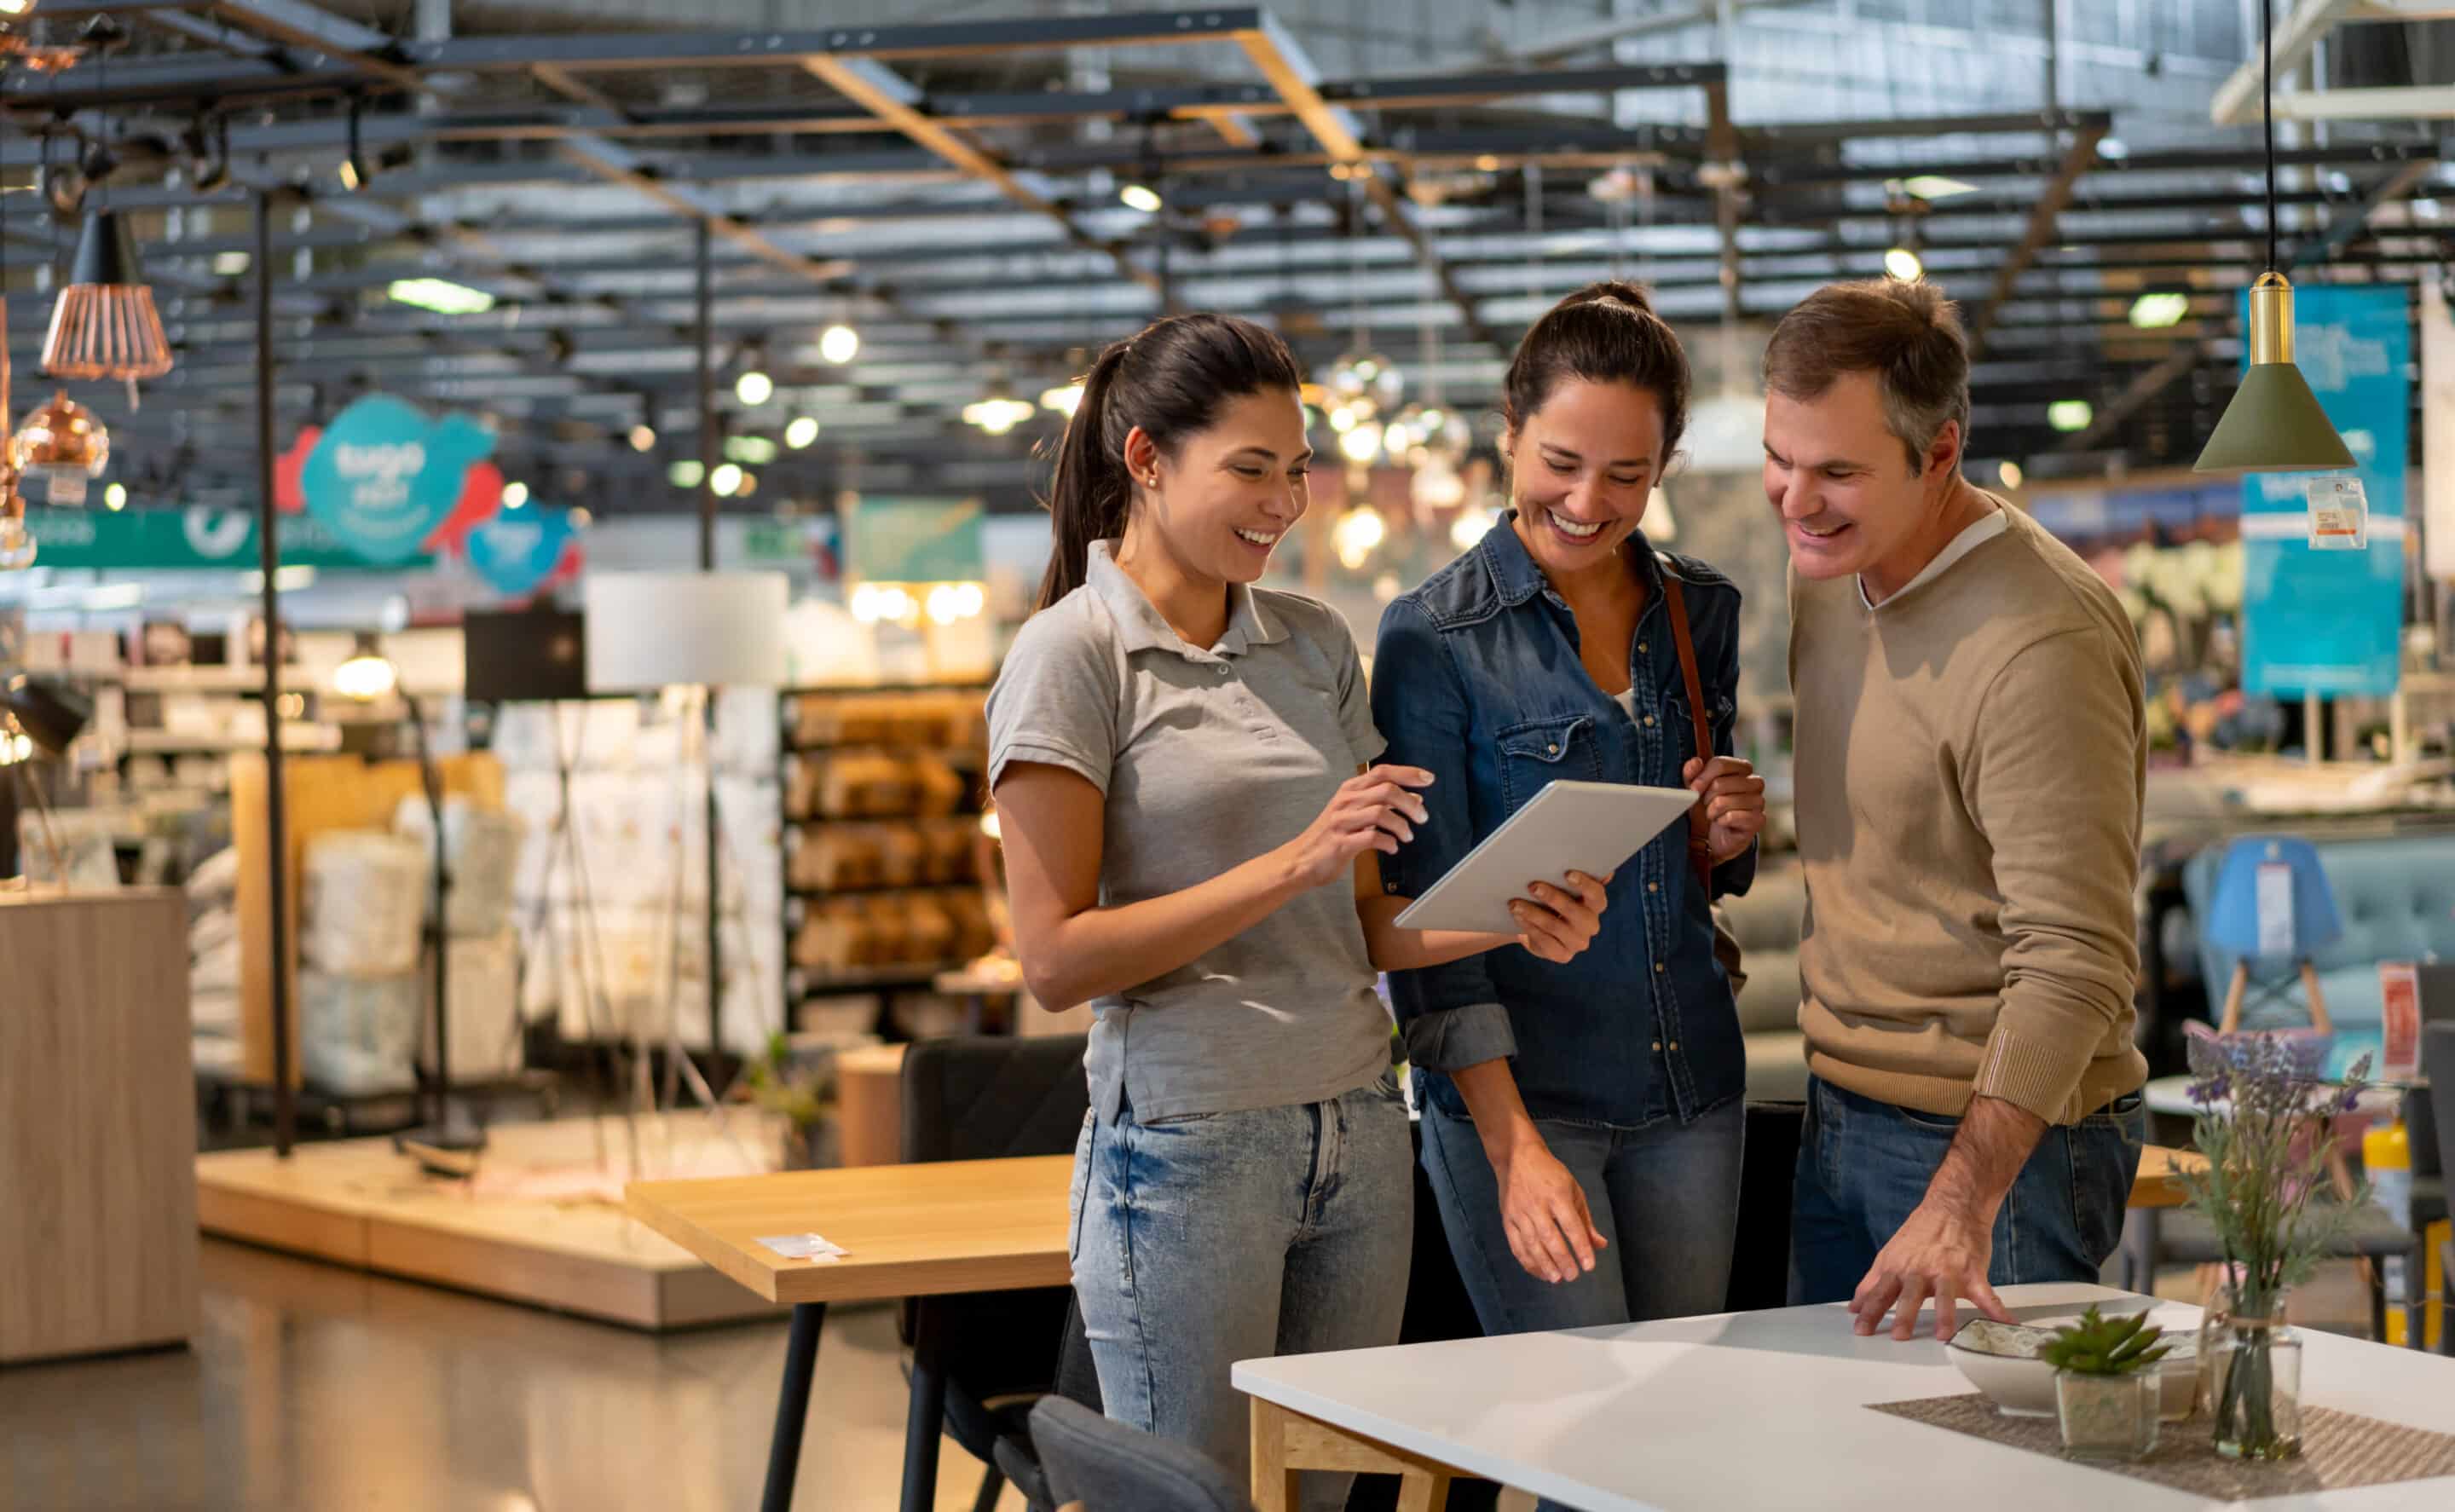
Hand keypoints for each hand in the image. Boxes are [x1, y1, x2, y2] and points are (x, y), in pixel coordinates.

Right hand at [1280, 765, 1432, 889]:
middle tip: (1423, 818)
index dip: (1408, 773)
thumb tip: (1416, 799)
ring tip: (1408, 837)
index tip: (1429, 779)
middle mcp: (1345, 800)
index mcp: (1349, 790)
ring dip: (1402, 825)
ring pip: (1381, 812)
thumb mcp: (1356, 814)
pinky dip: (1388, 842)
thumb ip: (1383, 805)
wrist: (1300, 861)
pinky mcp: (1341, 843)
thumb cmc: (1331, 837)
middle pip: (1386, 790)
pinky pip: (1372, 837)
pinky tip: (1392, 848)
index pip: (1382, 772)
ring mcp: (1342, 821)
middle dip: (1410, 802)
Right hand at [1490, 1139, 1605, 1284]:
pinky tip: (1539, 1271)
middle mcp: (1537, 1204)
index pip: (1571, 1226)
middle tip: (1573, 1276)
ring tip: (1557, 1279)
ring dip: (1544, 1264)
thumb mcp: (1573, 1190)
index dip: (1581, 1247)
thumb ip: (1585, 1220)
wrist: (1517, 1157)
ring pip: (1532, 1244)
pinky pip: (1516, 1245)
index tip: (1589, 1266)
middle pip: (1550, 1238)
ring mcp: (1519, 1212)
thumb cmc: (1550, 1174)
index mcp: (1557, 1194)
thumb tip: (1600, 1245)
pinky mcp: (1508, 1219)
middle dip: (1563, 1260)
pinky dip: (1527, 1261)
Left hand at [1510, 870, 1610, 963]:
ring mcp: (1578, 943)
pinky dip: (1529, 927)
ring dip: (1533, 913)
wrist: (1540, 928)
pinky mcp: (1562, 955)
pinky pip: (1545, 941)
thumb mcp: (1563, 888)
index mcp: (1596, 905)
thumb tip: (1601, 868)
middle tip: (1532, 886)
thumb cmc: (1554, 901)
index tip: (1567, 873)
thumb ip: (1575, 875)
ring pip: (1555, 927)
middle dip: (1553, 898)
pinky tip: (1518, 917)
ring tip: (1515, 904)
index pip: (1597, 894)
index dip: (1584, 884)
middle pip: (1576, 912)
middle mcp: (1591, 925)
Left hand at [1683, 756, 1766, 864]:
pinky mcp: (1758, 820)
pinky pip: (1733, 816)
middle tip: (1706, 804)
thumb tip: (1695, 762)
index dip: (1703, 777)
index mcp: (1742, 769)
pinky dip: (1721, 821)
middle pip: (1721, 783)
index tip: (1693, 789)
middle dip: (1706, 796)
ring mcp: (1759, 801)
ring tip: (1713, 814)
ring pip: (1726, 801)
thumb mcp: (1695, 788)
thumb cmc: (1706, 808)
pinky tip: (1722, 823)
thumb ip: (1692, 772)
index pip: (1720, 764)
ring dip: (1713, 810)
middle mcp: (1755, 782)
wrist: (1713, 838)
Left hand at [1850, 1200, 2011, 1340]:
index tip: (1861, 1330)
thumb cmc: (1919, 1235)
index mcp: (1898, 1268)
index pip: (1880, 1292)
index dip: (1870, 1311)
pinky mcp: (1972, 1271)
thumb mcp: (1890, 1255)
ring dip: (1944, 1315)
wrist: (1952, 1207)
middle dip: (1904, 1314)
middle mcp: (1920, 1270)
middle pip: (1909, 1294)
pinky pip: (1985, 1293)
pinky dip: (1996, 1309)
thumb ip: (1872, 1283)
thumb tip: (1854, 1306)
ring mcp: (1947, 1271)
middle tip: (1899, 1335)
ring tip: (1943, 1335)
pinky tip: (2006, 1323)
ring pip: (1944, 1294)